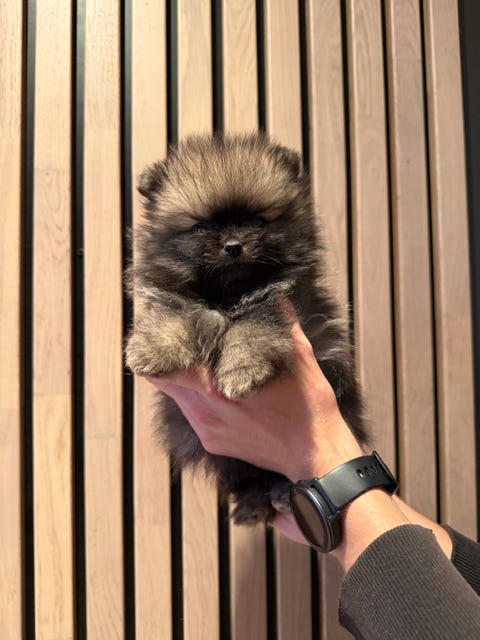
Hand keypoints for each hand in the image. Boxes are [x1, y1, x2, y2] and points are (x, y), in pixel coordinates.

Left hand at [147, 321, 363, 482]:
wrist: (315, 456)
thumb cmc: (308, 407)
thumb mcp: (300, 357)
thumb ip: (282, 322)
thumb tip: (274, 294)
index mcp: (215, 387)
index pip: (161, 367)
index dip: (154, 346)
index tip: (158, 328)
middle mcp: (204, 411)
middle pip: (162, 381)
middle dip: (167, 359)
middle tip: (177, 340)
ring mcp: (207, 430)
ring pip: (177, 396)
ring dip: (183, 379)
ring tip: (198, 361)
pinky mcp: (213, 443)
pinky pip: (193, 414)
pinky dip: (198, 398)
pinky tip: (218, 389)